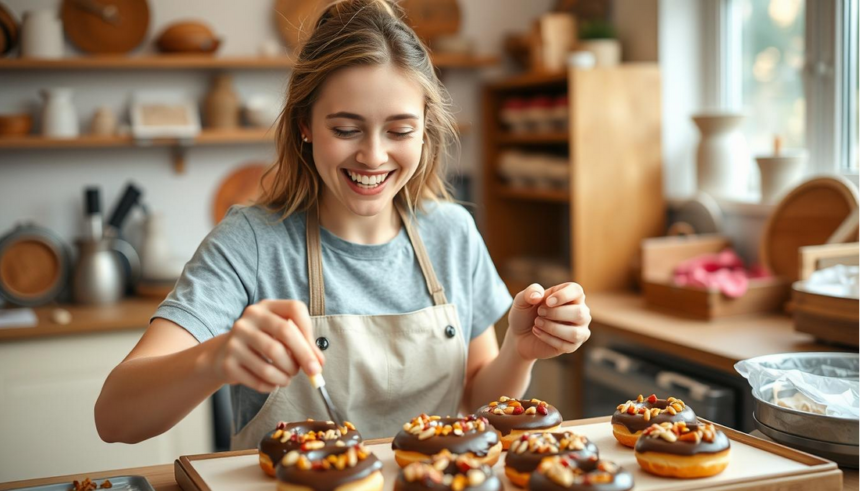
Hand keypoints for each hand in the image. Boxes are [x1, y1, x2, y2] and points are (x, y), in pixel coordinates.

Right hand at [209, 300, 324, 392]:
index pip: (295, 309)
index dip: (310, 332)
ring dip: (287, 375)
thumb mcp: (279, 335)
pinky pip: (259, 379)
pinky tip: (274, 383)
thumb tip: (318, 364)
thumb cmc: (261, 343)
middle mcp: (249, 318)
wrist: (222, 355)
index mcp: (266, 306)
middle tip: (313, 372)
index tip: (316, 354)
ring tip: (288, 377)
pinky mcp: (228, 363)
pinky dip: (272, 385)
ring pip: (272, 360)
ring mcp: (235, 339)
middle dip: (304, 356)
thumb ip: (302, 344)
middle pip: (285, 333)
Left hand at [507, 282, 590, 360]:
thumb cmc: (525, 314)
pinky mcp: (573, 345)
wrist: (519, 336)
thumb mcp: (522, 300)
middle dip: (556, 313)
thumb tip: (538, 296)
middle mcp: (580, 311)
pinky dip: (548, 338)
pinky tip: (537, 332)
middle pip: (579, 313)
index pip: (577, 291)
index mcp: (570, 295)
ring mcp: (579, 330)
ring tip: (537, 323)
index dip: (563, 295)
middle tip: (539, 313)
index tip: (547, 302)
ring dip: (552, 328)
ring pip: (575, 332)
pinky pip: (566, 345)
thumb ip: (529, 292)